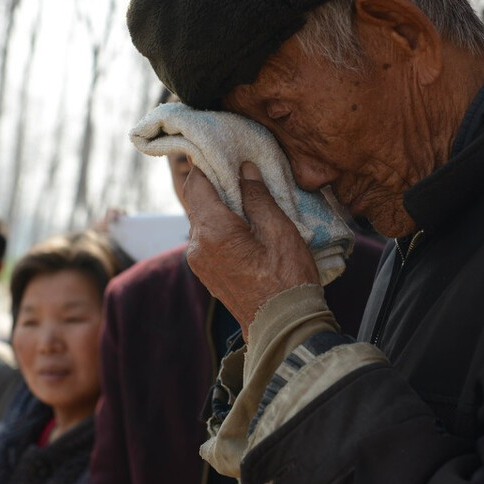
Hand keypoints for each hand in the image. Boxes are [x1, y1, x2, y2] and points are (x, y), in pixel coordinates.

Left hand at [184, 162, 318, 336]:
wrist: (282, 329)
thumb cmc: (288, 280)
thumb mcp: (280, 232)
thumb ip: (258, 198)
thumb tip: (244, 171)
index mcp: (213, 231)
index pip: (196, 184)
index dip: (207, 165)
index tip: (225, 154)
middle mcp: (197, 245)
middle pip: (197, 201)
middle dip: (216, 185)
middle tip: (242, 173)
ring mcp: (199, 262)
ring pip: (202, 220)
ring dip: (220, 207)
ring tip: (248, 199)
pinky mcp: (206, 273)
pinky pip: (207, 238)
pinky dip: (220, 226)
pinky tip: (244, 225)